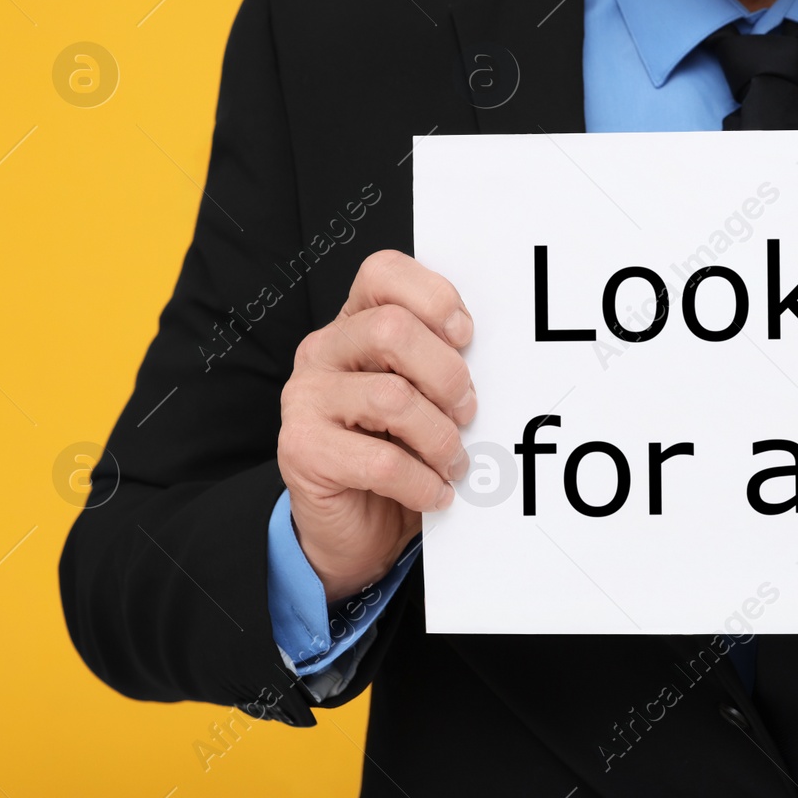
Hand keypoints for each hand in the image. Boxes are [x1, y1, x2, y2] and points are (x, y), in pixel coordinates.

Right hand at [278, 250, 476, 600]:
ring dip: (440, 437)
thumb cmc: (399, 449)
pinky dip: (422, 483)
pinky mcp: (302, 449)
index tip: (466, 337)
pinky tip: (436, 493)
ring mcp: (305, 398)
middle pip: (392, 331)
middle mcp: (323, 350)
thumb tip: (495, 361)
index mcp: (355, 323)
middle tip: (468, 411)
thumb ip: (441, 364)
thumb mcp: (424, 396)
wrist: (356, 525)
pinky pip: (381, 462)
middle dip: (447, 375)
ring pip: (391, 398)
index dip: (433, 297)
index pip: (383, 272)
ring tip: (454, 461)